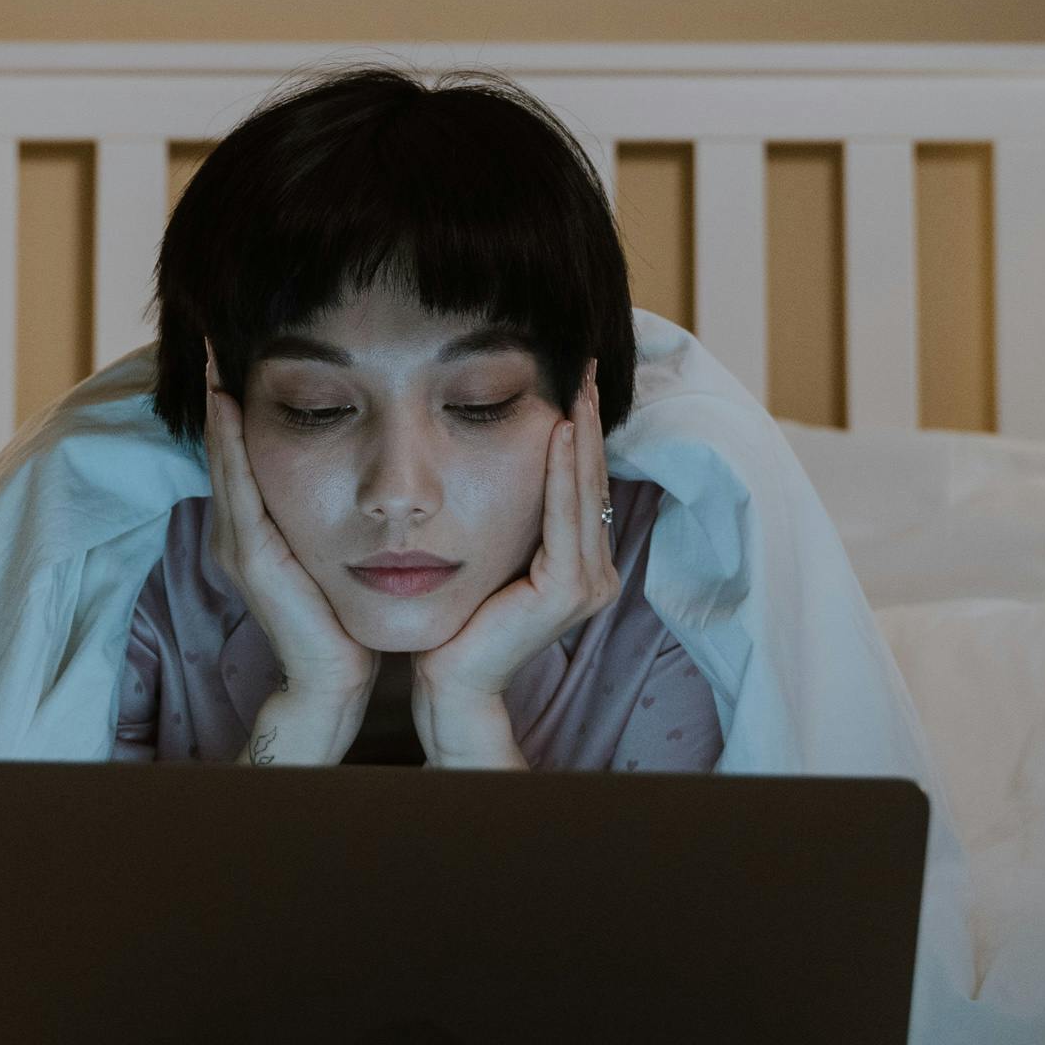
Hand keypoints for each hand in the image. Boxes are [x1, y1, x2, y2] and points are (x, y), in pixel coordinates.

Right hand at [205, 363, 374, 765]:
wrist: (335, 677)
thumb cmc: (341, 614)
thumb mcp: (331, 547)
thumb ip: (324, 510)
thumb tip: (351, 458)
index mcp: (255, 526)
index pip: (240, 449)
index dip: (232, 401)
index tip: (233, 348)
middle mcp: (236, 530)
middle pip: (224, 446)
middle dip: (217, 390)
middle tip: (212, 334)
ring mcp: (237, 543)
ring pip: (226, 459)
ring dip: (218, 408)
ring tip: (214, 358)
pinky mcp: (250, 557)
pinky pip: (238, 486)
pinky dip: (230, 444)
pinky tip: (228, 405)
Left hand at [412, 370, 617, 769]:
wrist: (448, 680)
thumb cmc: (458, 616)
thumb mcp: (489, 549)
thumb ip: (508, 513)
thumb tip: (500, 452)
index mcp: (581, 564)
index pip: (584, 483)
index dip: (584, 430)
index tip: (578, 377)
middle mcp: (596, 573)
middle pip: (593, 480)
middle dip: (590, 419)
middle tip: (589, 363)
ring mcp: (589, 584)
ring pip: (585, 492)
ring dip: (583, 434)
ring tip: (579, 385)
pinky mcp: (568, 591)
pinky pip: (566, 518)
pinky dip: (563, 472)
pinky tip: (559, 430)